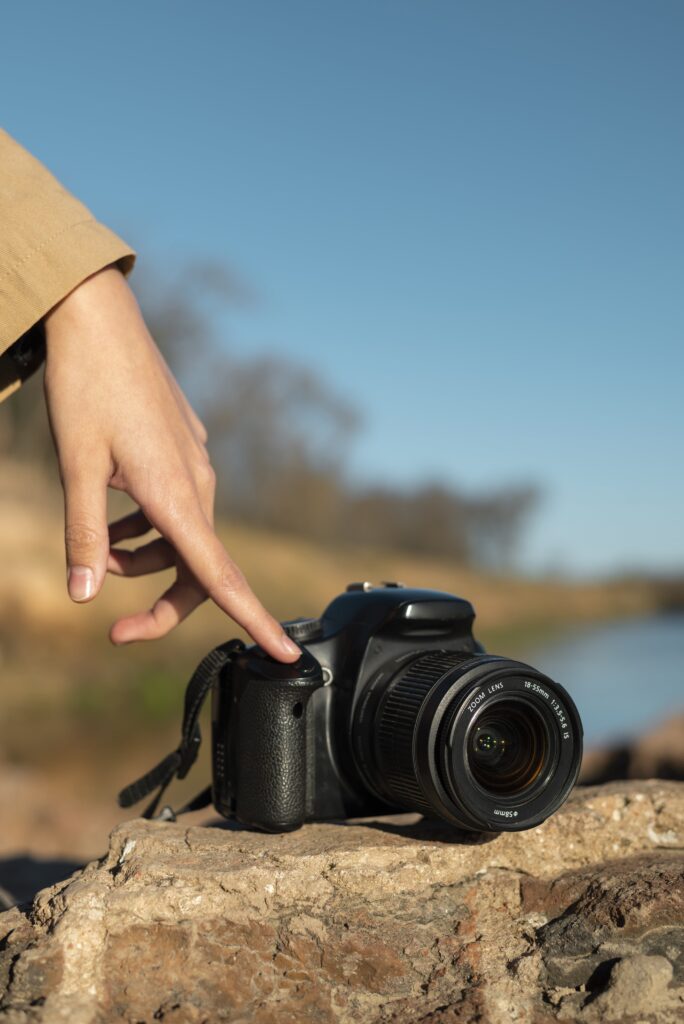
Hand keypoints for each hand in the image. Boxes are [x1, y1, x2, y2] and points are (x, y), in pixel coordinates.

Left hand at [43, 265, 299, 661]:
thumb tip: (84, 596)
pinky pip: (174, 506)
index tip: (287, 656)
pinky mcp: (182, 448)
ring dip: (143, 559)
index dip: (256, 620)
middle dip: (162, 605)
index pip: (221, 575)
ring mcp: (193, 463)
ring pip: (182, 537)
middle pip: (198, 569)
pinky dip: (145, 525)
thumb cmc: (85, 386)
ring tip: (96, 549)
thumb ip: (83, 534)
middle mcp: (196, 483)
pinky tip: (111, 510)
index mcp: (176, 493)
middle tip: (115, 630)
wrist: (98, 317)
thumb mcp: (74, 465)